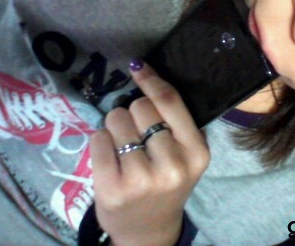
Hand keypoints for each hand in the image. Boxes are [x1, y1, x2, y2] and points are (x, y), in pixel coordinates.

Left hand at [90, 61, 209, 245]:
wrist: (149, 230)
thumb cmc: (167, 181)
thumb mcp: (184, 152)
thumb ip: (172, 120)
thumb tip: (142, 71)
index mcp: (196, 151)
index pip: (170, 101)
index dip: (151, 80)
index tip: (137, 66)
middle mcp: (173, 165)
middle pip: (140, 107)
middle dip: (133, 112)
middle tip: (136, 133)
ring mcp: (143, 179)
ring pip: (116, 119)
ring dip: (115, 126)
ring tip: (124, 147)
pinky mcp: (114, 190)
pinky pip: (98, 139)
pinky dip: (100, 141)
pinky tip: (109, 157)